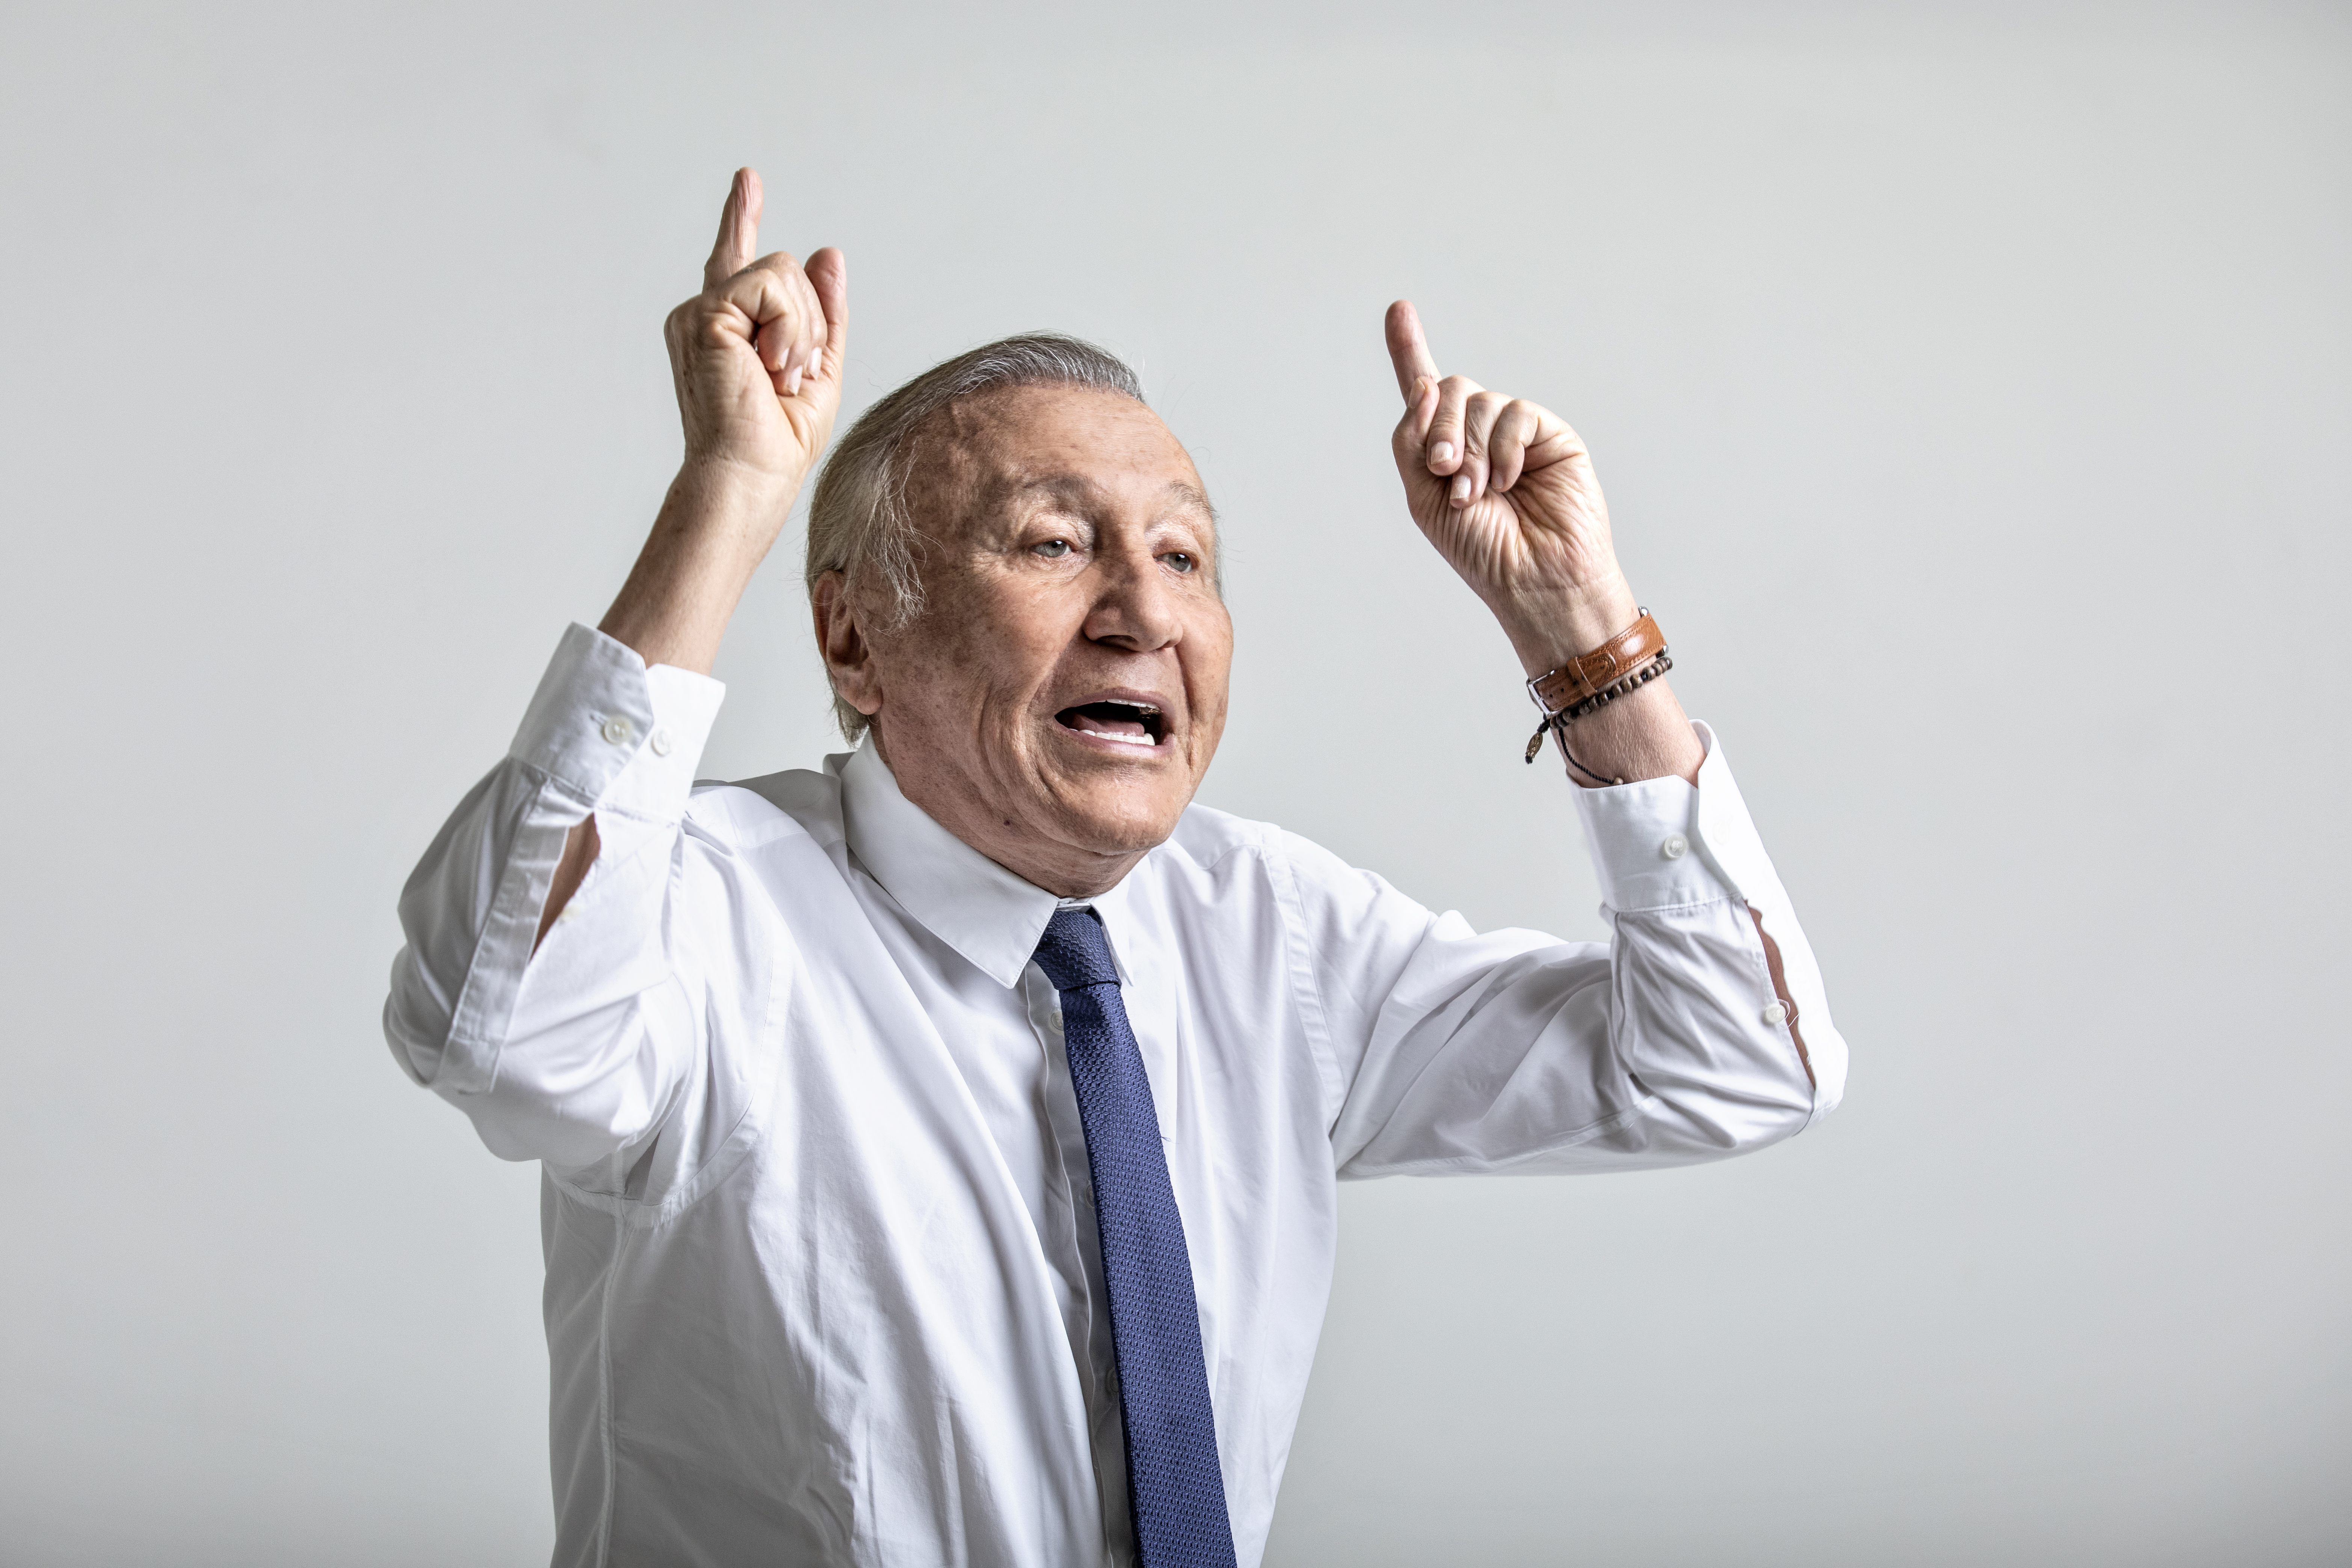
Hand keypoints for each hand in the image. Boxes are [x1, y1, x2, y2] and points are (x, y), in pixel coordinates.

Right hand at [663, 167, 847, 499]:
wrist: (748, 475)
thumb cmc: (777, 440)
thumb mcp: (818, 367)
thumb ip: (822, 312)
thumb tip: (828, 252)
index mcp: (727, 328)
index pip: (736, 260)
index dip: (741, 217)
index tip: (747, 179)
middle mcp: (705, 314)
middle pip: (782, 270)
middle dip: (808, 324)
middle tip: (786, 380)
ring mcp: (699, 312)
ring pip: (780, 271)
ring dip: (800, 330)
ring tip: (778, 376)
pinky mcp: (705, 314)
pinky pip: (772, 284)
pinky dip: (789, 328)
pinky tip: (770, 367)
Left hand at [1384, 301, 1635, 666]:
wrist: (1534, 580)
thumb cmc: (1481, 550)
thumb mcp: (1424, 497)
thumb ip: (1413, 442)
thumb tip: (1425, 387)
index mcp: (1444, 448)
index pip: (1424, 390)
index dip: (1409, 348)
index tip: (1397, 309)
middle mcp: (1479, 433)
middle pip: (1447, 391)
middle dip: (1440, 429)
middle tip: (1446, 472)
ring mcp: (1515, 432)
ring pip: (1479, 401)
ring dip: (1470, 449)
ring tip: (1479, 495)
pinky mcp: (1549, 434)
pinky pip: (1516, 414)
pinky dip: (1505, 449)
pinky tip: (1510, 482)